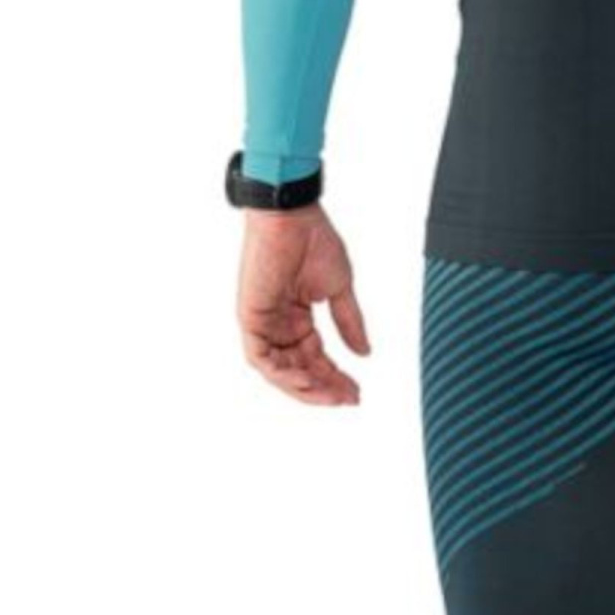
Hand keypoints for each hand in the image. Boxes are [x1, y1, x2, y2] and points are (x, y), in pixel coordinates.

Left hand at [235, 204, 369, 404]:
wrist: (293, 216)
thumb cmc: (313, 241)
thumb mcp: (339, 290)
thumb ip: (349, 323)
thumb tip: (364, 353)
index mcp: (297, 317)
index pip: (315, 358)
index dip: (335, 378)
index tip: (356, 392)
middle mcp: (279, 324)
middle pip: (299, 369)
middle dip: (323, 388)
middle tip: (347, 398)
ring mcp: (263, 322)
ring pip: (278, 370)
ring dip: (304, 387)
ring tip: (330, 396)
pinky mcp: (250, 318)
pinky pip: (260, 358)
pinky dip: (281, 374)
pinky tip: (304, 382)